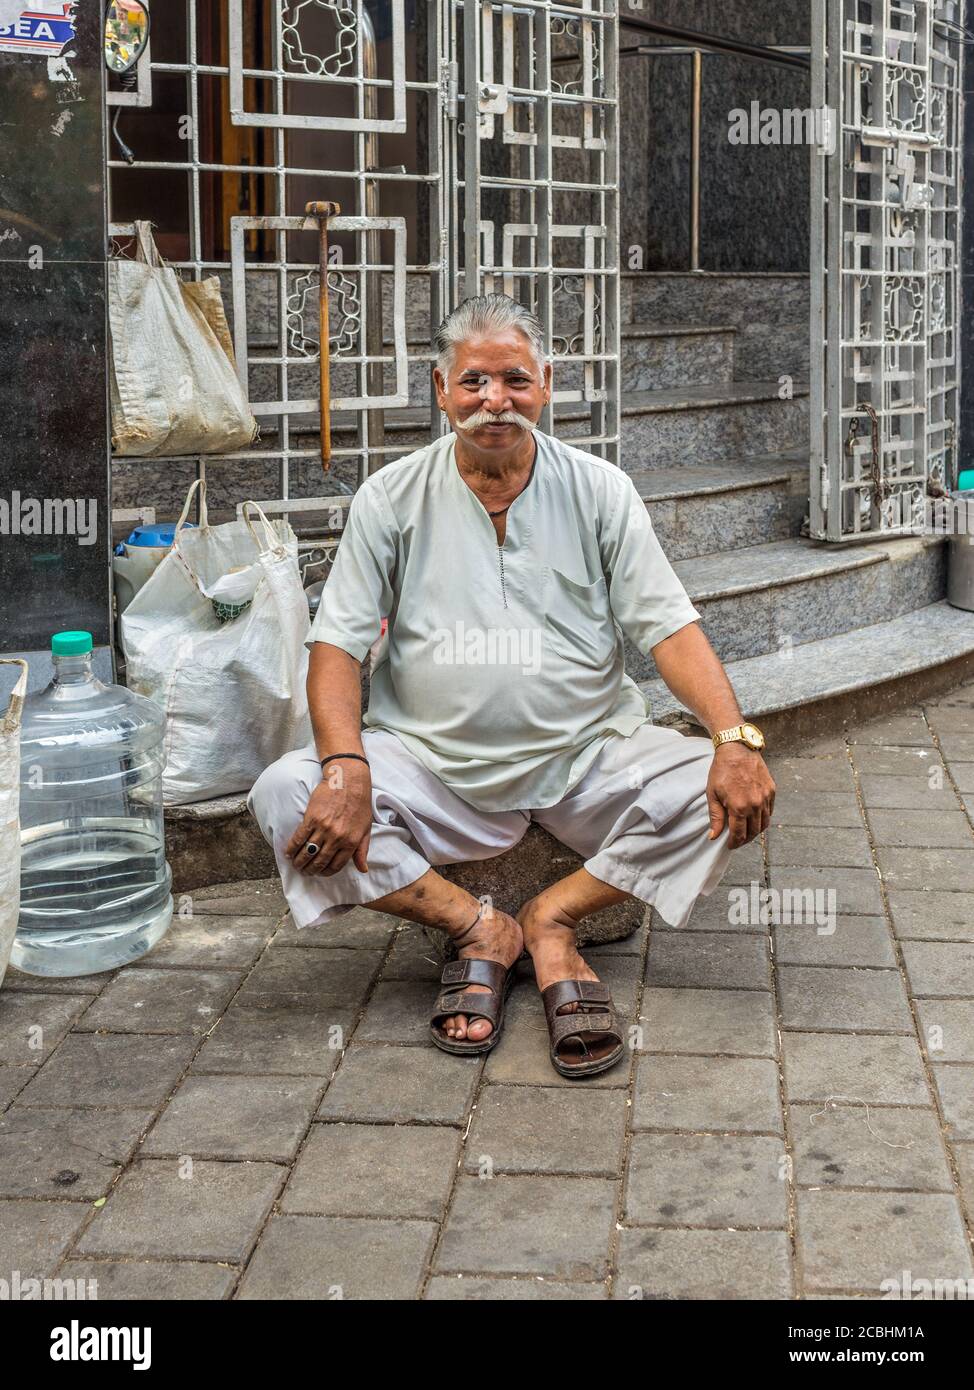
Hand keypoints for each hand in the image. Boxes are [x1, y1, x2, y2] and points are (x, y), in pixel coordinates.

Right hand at [285, 760, 372, 875]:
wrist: (348, 780)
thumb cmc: (359, 803)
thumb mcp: (365, 829)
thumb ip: (362, 850)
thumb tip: (363, 869)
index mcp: (351, 842)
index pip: (335, 865)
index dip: (325, 872)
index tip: (319, 873)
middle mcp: (337, 838)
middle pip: (319, 861)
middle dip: (310, 870)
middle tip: (304, 871)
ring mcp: (324, 828)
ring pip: (307, 852)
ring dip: (299, 861)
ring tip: (295, 864)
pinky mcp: (311, 818)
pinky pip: (299, 838)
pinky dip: (292, 848)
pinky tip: (288, 852)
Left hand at [706, 742, 774, 848]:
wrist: (737, 749)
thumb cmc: (722, 770)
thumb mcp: (712, 794)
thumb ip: (715, 817)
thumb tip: (714, 836)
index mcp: (739, 807)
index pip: (739, 834)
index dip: (734, 843)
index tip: (730, 845)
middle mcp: (755, 805)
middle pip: (754, 832)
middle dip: (745, 839)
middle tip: (738, 840)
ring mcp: (765, 798)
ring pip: (764, 823)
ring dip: (756, 831)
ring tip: (747, 832)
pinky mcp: (772, 791)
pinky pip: (769, 811)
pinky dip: (763, 818)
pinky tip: (755, 818)